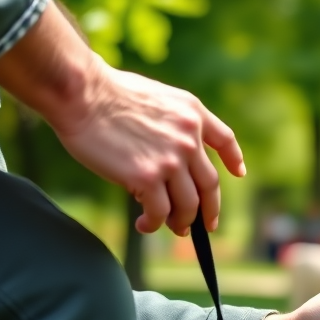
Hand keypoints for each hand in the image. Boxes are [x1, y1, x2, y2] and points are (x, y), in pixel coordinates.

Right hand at [55, 60, 244, 234]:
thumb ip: (174, 121)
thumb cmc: (108, 91)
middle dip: (210, 209)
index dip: (233, 159)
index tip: (238, 173)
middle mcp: (189, 139)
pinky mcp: (147, 177)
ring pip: (189, 204)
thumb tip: (175, 155)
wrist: (82, 93)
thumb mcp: (158, 95)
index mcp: (193, 114)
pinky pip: (160, 211)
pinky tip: (145, 224)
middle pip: (210, 184)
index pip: (225, 140)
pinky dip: (154, 223)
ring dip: (183, 221)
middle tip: (205, 224)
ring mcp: (171, 160)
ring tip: (174, 228)